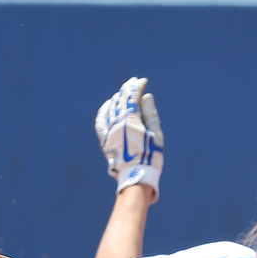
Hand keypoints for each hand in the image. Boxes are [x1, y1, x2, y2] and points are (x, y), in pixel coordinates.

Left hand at [94, 76, 164, 202]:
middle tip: (133, 82)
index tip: (143, 81)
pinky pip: (101, 122)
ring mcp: (109, 132)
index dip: (137, 87)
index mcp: (130, 122)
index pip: (132, 98)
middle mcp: (117, 124)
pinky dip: (104, 111)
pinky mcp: (105, 141)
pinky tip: (107, 105)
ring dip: (117, 98)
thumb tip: (145, 96)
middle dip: (127, 90)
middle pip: (120, 101)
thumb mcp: (156, 134)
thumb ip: (150, 114)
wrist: (136, 176)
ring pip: (111, 109)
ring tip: (123, 92)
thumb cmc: (150, 156)